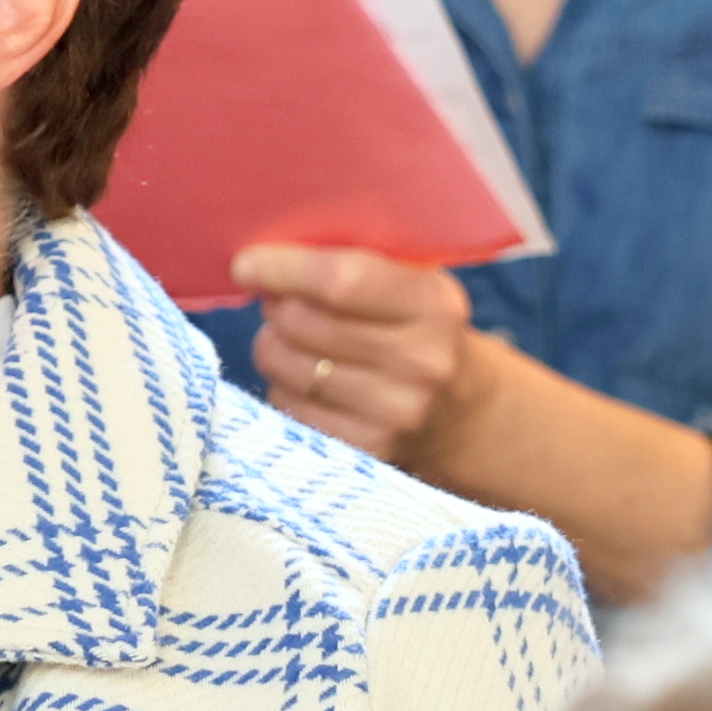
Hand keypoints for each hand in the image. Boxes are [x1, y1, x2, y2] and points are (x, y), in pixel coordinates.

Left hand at [228, 242, 489, 466]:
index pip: (341, 281)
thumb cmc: (419, 329)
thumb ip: (354, 262)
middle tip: (280, 303)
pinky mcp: (369, 450)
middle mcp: (420, 362)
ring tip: (292, 339)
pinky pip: (289, 407)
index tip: (247, 264)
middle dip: (276, 307)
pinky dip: (284, 387)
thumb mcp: (412, 284)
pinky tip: (306, 379)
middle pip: (302, 323)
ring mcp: (396, 412)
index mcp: (433, 305)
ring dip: (273, 345)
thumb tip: (265, 260)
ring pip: (287, 365)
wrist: (464, 411)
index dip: (283, 269)